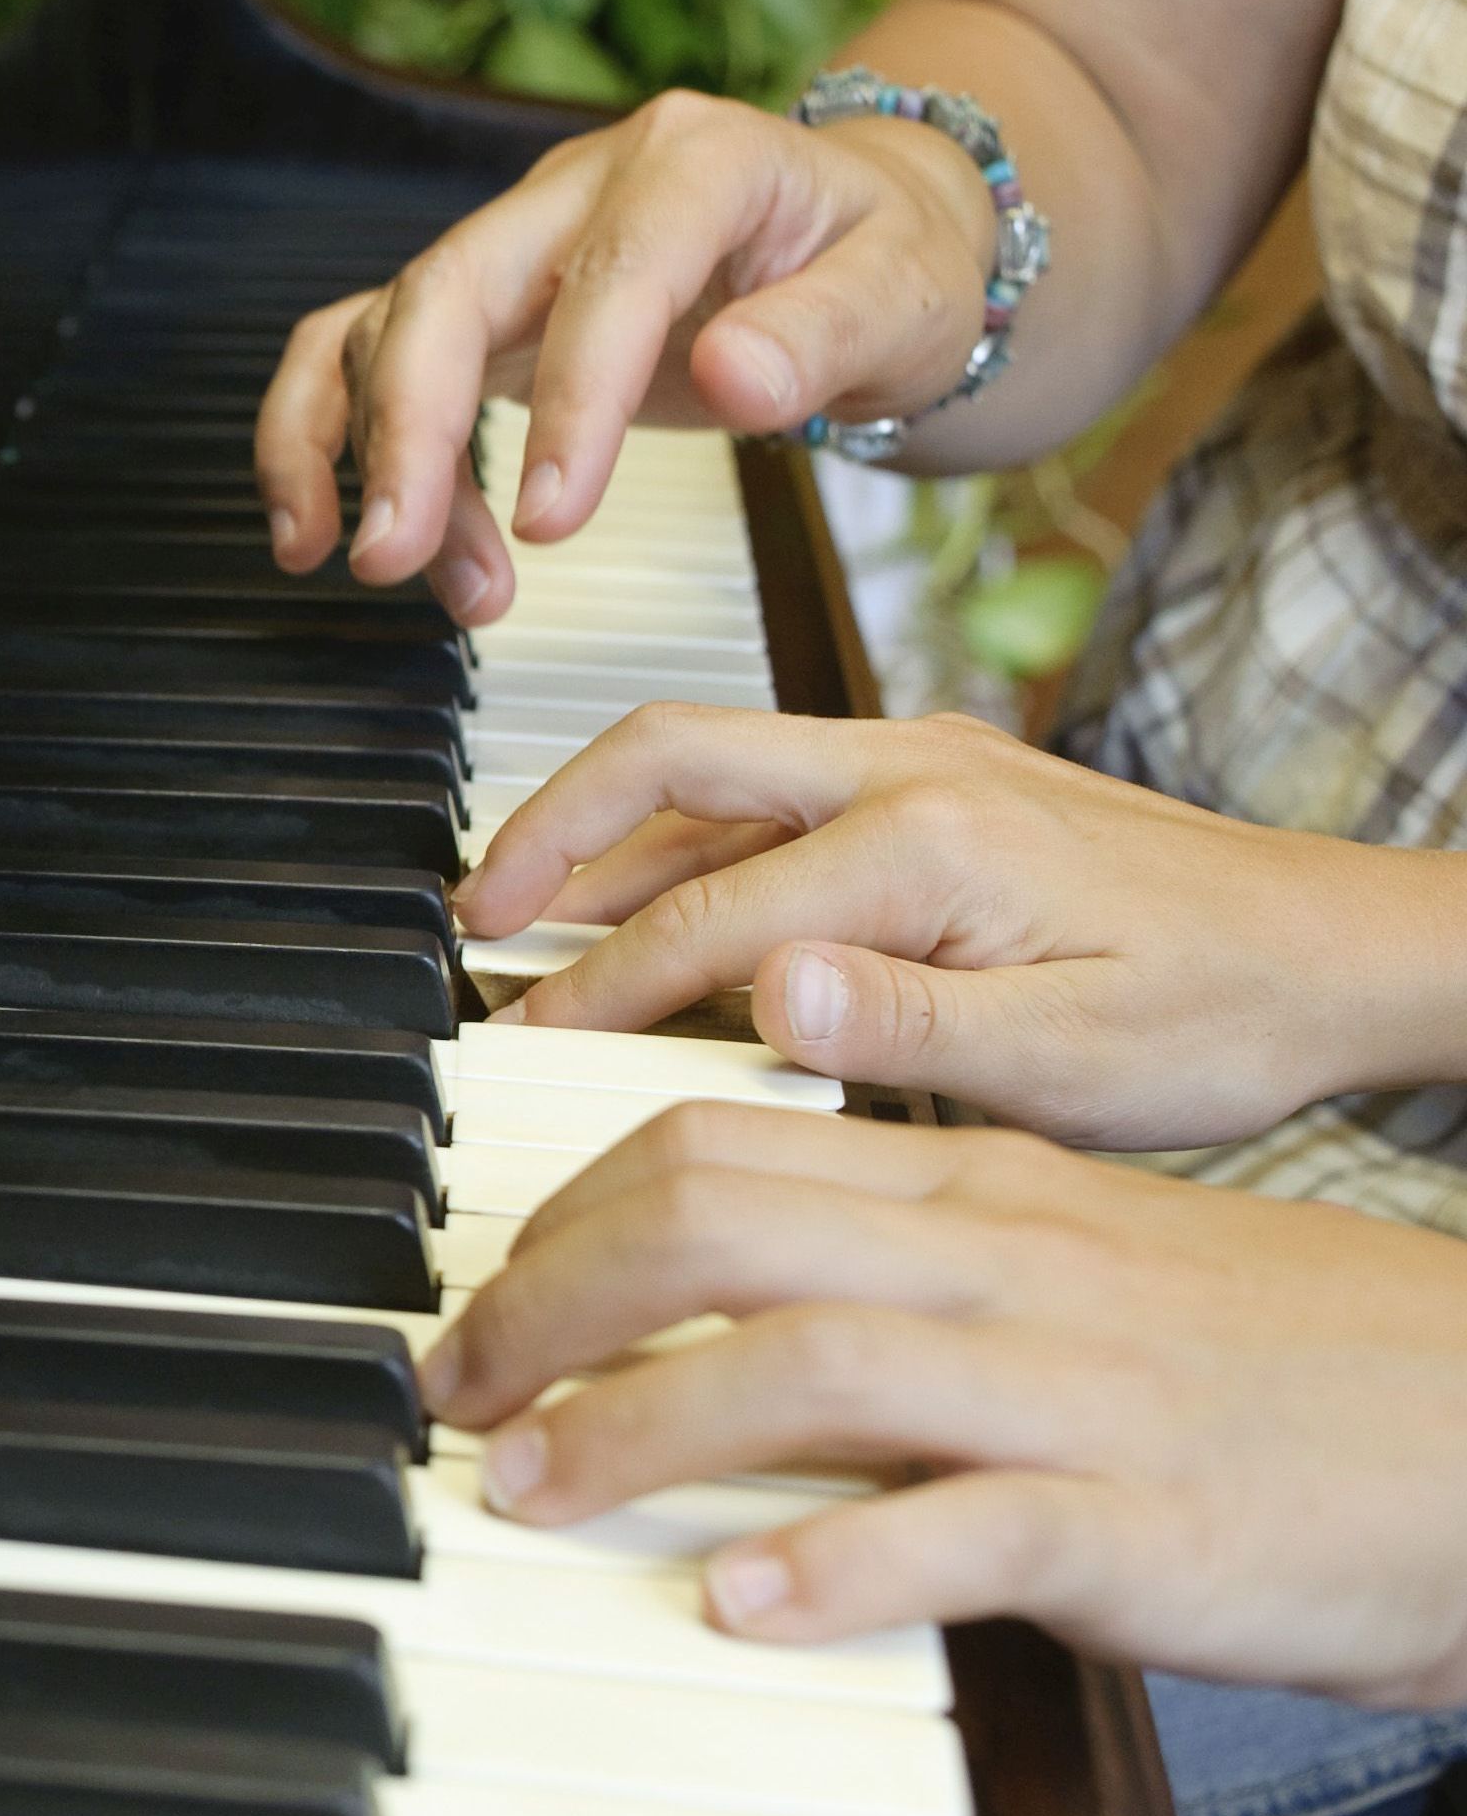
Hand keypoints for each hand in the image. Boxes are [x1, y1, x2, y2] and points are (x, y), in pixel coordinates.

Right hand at [256, 90, 997, 619]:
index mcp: (693, 161)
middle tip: (399, 562)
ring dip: (385, 465)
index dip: (569, 401)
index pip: (609, 275)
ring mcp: (511, 241)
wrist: (863, 234)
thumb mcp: (909, 292)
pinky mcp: (472, 301)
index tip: (552, 524)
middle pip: (448, 287)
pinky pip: (354, 349)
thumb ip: (826, 334)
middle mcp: (576, 186)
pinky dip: (315, 435)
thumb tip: (734, 381)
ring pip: (389, 331)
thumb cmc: (889, 260)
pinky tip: (310, 530)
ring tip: (433, 584)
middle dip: (408, 431)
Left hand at [424, 1103, 1466, 1706]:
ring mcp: (1080, 1390)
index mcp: (984, 1193)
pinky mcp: (1149, 1526)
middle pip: (716, 1219)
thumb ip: (905, 1273)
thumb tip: (723, 1317)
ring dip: (632, 1426)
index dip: (561, 1220)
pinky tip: (740, 1602)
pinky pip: (966, 1529)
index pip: (716, 1146)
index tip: (486, 1304)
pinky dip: (836, 1564)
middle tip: (457, 1395)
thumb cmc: (1283, 1371)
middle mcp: (1010, 1264)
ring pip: (805, 1360)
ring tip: (530, 1488)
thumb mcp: (1075, 1278)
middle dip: (544, 1301)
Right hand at [459, 702, 1466, 1147]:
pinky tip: (646, 903)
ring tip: (522, 912)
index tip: (525, 1038)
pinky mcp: (935, 780)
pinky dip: (675, 838)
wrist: (1343, 954)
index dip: (600, 984)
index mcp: (929, 839)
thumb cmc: (1225, 1018)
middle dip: (548, 831)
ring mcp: (921, 760)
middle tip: (471, 915)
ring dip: (601, 830)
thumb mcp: (1072, 1057)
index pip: (707, 914)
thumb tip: (763, 992)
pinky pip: (765, 786)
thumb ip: (907, 1024)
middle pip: (669, 758)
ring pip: (708, 765)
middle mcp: (911, 768)